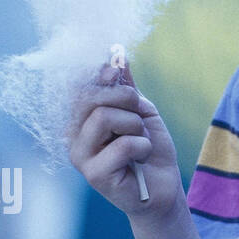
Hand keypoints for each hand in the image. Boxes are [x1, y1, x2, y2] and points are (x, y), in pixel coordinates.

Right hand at [66, 62, 183, 218]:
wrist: (163, 186)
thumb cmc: (150, 149)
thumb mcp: (141, 111)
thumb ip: (126, 86)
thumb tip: (117, 53)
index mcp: (82, 119)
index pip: (80, 86)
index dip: (101, 74)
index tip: (117, 71)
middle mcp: (74, 135)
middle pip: (91, 98)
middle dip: (126, 98)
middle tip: (140, 115)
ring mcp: (80, 156)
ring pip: (104, 117)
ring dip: (135, 125)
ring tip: (140, 140)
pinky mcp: (93, 174)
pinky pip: (123, 144)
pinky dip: (142, 146)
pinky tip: (141, 158)